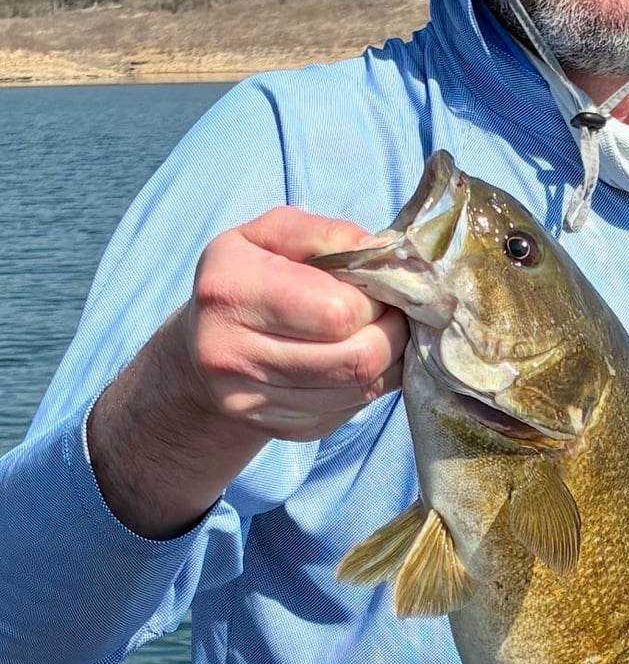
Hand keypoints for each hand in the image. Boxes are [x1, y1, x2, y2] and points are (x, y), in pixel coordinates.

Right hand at [89, 208, 408, 538]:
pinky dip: (370, 384)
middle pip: (356, 359)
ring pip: (361, 389)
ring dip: (389, 360)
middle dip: (393, 333)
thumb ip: (324, 234)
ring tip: (381, 332)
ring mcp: (253, 402)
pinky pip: (351, 410)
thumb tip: (381, 253)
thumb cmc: (245, 277)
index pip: (336, 312)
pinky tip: (357, 359)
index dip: (374, 298)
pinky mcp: (281, 429)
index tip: (378, 285)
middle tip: (393, 312)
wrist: (200, 349)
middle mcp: (231, 353)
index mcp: (229, 291)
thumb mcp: (270, 235)